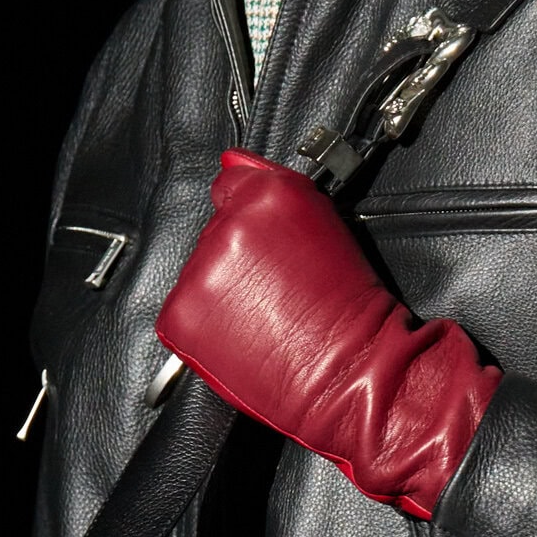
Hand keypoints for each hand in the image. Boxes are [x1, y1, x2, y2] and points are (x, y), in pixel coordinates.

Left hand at [156, 150, 499, 520]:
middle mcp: (227, 223)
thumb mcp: (320, 226)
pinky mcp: (182, 312)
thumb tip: (230, 161)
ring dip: (223, 296)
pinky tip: (244, 339)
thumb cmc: (349, 311)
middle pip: (214, 235)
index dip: (255, 228)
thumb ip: (266, 186)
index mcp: (265, 194)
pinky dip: (205, 329)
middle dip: (239, 265)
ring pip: (199, 275)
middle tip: (280, 296)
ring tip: (266, 321)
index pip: (230, 188)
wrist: (354, 375)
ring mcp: (202, 269)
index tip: (276, 254)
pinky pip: (182, 314)